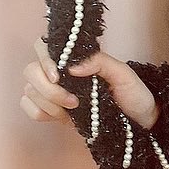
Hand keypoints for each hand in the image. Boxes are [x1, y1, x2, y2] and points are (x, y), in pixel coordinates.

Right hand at [20, 37, 160, 129]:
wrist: (139, 121)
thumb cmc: (134, 94)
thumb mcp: (123, 74)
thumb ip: (100, 62)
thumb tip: (72, 66)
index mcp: (76, 58)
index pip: (43, 47)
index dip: (44, 61)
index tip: (59, 77)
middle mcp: (62, 72)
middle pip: (30, 71)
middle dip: (47, 89)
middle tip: (73, 101)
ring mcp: (54, 91)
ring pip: (29, 91)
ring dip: (48, 104)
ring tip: (73, 110)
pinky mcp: (53, 111)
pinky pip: (30, 108)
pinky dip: (41, 113)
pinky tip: (62, 117)